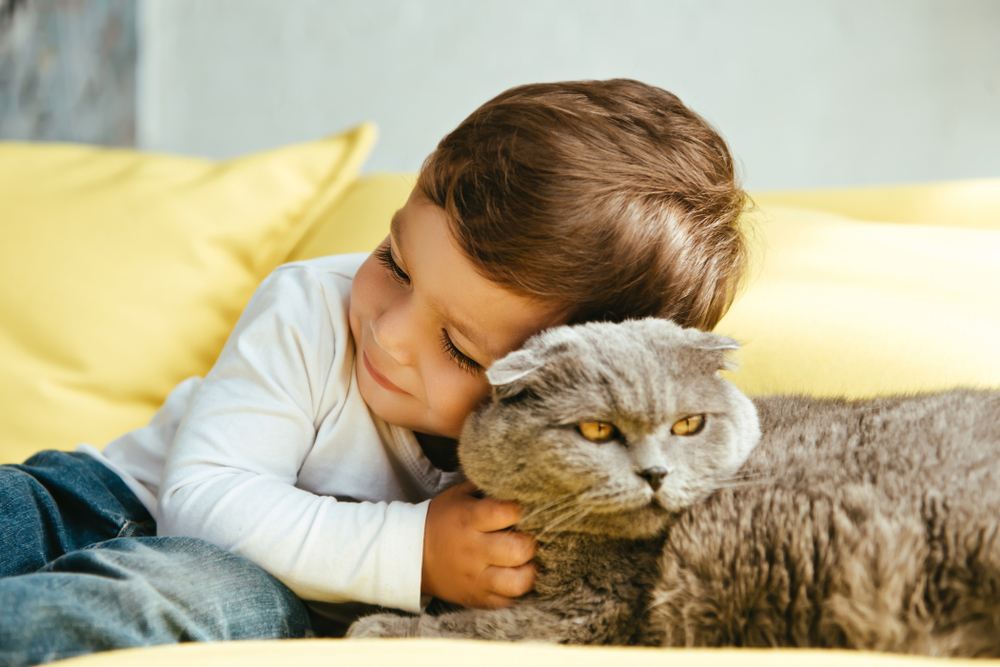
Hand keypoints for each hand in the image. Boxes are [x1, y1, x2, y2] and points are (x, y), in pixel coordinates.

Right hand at [421, 481, 536, 608]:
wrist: (412, 555)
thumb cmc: (443, 520)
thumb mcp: (460, 495)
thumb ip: (489, 488)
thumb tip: (521, 483)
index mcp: (469, 519)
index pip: (509, 512)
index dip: (523, 509)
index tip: (523, 510)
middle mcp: (473, 550)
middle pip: (519, 549)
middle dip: (531, 542)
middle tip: (528, 538)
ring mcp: (475, 578)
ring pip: (518, 582)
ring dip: (529, 571)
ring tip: (525, 562)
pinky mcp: (476, 598)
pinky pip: (508, 600)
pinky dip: (516, 590)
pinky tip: (513, 576)